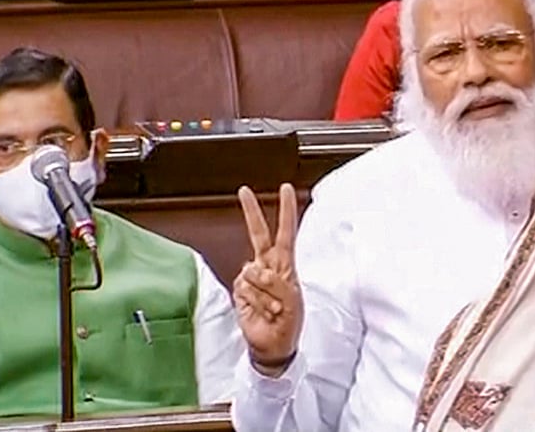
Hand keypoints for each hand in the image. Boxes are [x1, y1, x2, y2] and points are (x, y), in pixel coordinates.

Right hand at [233, 183, 303, 374]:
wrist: (274, 344)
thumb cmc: (288, 322)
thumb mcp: (294, 300)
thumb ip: (279, 283)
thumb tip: (258, 272)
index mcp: (285, 264)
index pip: (286, 232)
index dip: (285, 211)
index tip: (285, 189)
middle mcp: (267, 266)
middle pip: (259, 234)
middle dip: (252, 212)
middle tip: (244, 191)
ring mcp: (252, 277)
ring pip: (254, 271)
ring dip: (267, 293)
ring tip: (275, 308)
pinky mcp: (240, 291)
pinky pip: (246, 288)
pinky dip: (258, 301)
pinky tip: (264, 311)